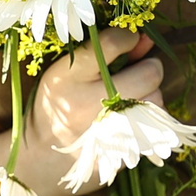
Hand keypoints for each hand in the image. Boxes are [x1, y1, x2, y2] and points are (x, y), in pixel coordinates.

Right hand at [0, 29, 161, 195]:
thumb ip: (104, 53)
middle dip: (149, 68)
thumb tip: (146, 40)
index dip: (128, 37)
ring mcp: (105, 133)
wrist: (39, 158)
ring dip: (150, 96)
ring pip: (156, 100)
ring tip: (130, 99)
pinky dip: (148, 121)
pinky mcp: (119, 155)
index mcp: (65, 78)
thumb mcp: (67, 75)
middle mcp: (85, 105)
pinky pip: (154, 128)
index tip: (131, 40)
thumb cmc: (56, 108)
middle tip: (138, 72)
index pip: (111, 43)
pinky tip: (130, 121)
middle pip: (148, 74)